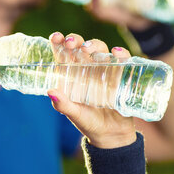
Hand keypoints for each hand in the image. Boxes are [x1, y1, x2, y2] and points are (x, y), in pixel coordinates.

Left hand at [47, 32, 136, 148]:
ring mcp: (104, 70)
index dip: (59, 43)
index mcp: (71, 75)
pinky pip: (122, 60)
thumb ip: (63, 105)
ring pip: (100, 49)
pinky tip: (117, 53)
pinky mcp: (121, 75)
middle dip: (76, 40)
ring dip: (94, 44)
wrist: (112, 136)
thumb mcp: (75, 115)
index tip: (56, 37)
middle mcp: (87, 69)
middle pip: (81, 47)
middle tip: (71, 43)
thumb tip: (50, 91)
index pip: (63, 54)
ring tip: (88, 49)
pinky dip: (121, 54)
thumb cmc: (89, 123)